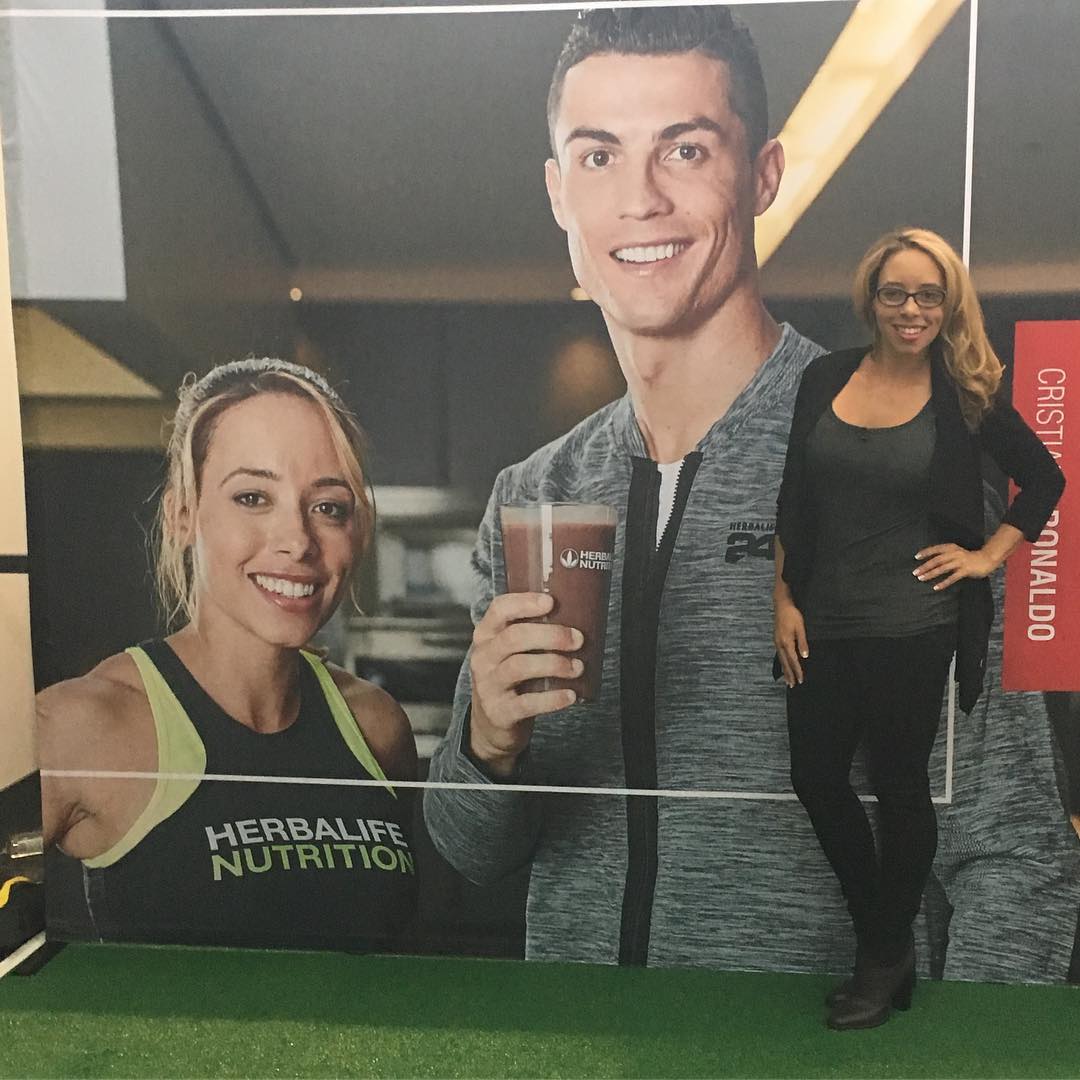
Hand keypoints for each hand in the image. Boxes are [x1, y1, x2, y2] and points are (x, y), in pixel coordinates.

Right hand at [468, 592, 582, 776]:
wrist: (492, 722)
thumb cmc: (511, 677)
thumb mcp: (511, 651)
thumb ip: (532, 633)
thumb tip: (579, 616)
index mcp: (486, 635)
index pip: (499, 609)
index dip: (524, 603)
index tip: (551, 602)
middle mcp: (482, 657)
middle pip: (514, 637)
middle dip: (550, 635)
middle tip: (578, 639)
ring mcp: (488, 685)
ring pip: (519, 667)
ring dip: (554, 664)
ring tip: (577, 667)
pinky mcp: (498, 712)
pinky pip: (527, 703)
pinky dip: (552, 699)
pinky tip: (570, 695)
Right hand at [774, 597, 807, 687]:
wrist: (781, 604)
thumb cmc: (792, 614)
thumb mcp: (800, 627)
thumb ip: (802, 642)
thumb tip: (804, 656)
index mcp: (787, 642)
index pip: (793, 660)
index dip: (797, 671)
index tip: (801, 680)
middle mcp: (780, 644)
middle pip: (785, 663)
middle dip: (790, 674)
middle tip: (793, 685)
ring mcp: (777, 641)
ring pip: (781, 659)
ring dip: (785, 670)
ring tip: (787, 680)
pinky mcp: (777, 639)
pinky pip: (779, 654)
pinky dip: (782, 662)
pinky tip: (783, 665)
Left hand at [914, 544, 996, 590]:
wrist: (987, 559)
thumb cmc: (968, 557)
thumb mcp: (956, 552)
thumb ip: (945, 555)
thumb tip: (930, 562)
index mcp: (951, 547)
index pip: (936, 549)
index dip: (926, 552)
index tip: (916, 557)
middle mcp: (955, 553)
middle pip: (937, 560)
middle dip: (925, 566)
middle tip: (915, 572)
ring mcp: (960, 562)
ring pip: (942, 568)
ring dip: (931, 574)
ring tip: (921, 578)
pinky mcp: (965, 570)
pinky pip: (952, 578)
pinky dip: (943, 583)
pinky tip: (936, 587)